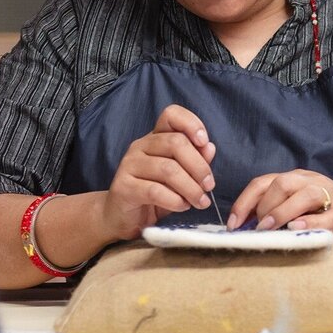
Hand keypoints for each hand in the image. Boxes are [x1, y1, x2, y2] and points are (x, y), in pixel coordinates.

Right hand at [101, 105, 216, 239]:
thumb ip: (195, 161)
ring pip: (168, 169)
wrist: (123, 218)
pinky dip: (175, 200)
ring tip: (200, 201)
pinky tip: (182, 206)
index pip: (171, 115)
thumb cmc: (156, 194)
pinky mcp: (123, 186)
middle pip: (176, 143)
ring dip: (190, 188)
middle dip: (199, 166)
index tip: (204, 142)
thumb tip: (209, 148)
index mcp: (156, 137)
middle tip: (209, 185)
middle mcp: (141, 145)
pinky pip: (155, 190)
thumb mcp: (180, 177)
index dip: (191, 124)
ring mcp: (130, 164)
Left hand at [226, 170, 332, 246]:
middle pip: (281, 183)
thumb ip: (275, 211)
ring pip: (303, 195)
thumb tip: (243, 228)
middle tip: (255, 228)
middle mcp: (310, 181)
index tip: (232, 224)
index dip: (244, 202)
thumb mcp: (297, 207)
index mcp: (295, 179)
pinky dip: (308, 223)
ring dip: (281, 212)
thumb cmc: (324, 215)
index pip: (262, 182)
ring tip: (268, 229)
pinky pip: (324, 217)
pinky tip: (295, 230)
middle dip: (263, 206)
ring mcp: (329, 195)